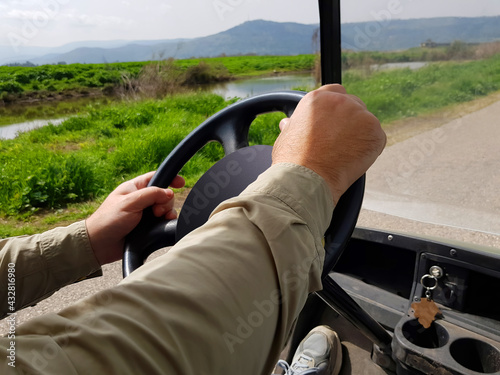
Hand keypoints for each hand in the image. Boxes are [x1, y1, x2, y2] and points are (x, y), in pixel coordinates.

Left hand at [86, 172, 184, 264]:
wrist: (100, 245)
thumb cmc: (108, 221)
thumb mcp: (130, 203)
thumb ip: (151, 195)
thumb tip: (170, 193)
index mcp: (134, 188)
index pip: (156, 177)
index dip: (169, 178)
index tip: (181, 183)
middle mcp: (141, 199)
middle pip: (164, 194)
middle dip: (165, 202)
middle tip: (156, 211)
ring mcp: (145, 213)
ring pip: (165, 208)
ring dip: (167, 212)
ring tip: (157, 219)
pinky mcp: (147, 226)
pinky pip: (163, 221)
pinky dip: (165, 222)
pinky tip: (162, 226)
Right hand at [272, 84, 385, 202]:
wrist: (306, 178)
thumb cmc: (292, 162)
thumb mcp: (286, 136)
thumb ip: (293, 125)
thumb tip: (288, 123)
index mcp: (317, 98)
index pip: (335, 93)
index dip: (336, 109)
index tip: (334, 123)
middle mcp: (340, 101)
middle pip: (354, 105)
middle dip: (350, 122)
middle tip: (341, 143)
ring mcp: (359, 115)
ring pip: (366, 122)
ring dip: (360, 136)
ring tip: (345, 156)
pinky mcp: (374, 131)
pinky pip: (376, 138)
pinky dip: (370, 149)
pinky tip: (354, 160)